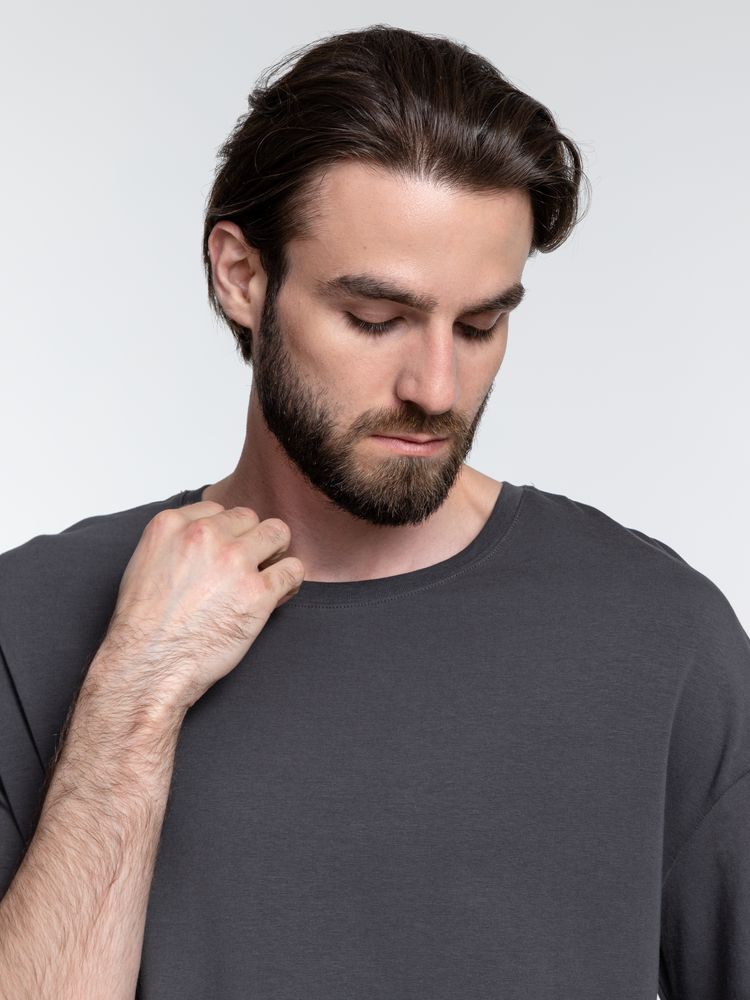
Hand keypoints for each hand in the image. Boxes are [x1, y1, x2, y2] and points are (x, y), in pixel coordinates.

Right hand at [95, 501, 304, 714]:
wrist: (148, 666)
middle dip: (251, 541)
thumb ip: (176, 542)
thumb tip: (207, 542)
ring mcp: (234, 561)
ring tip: (266, 575)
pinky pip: (293, 570)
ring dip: (275, 553)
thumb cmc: (142, 627)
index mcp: (172, 525)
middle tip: (247, 568)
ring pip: (278, 533)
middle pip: (250, 518)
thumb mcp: (144, 564)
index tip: (224, 555)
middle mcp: (205, 535)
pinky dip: (289, 582)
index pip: (219, 510)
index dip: (226, 534)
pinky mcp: (258, 591)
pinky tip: (277, 595)